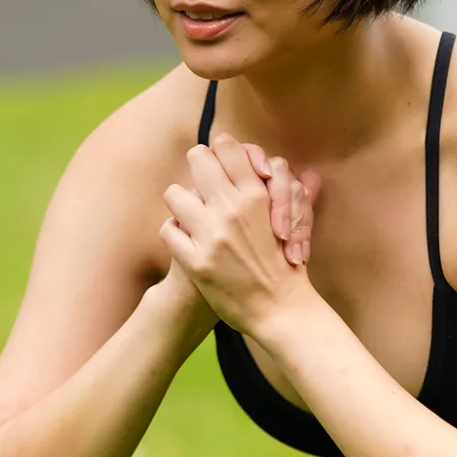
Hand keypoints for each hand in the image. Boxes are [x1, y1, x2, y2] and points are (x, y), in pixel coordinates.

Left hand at [161, 133, 317, 334]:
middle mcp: (232, 210)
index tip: (220, 165)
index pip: (226, 146)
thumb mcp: (289, 217)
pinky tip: (187, 242)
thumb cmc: (287, 262)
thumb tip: (267, 165)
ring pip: (174, 193)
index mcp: (257, 195)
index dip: (219, 152)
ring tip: (192, 217)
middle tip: (202, 186)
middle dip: (198, 168)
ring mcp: (212, 236)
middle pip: (197, 158)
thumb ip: (273, 189)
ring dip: (182, 204)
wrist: (281, 309)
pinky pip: (167, 230)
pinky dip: (175, 234)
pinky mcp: (196, 262)